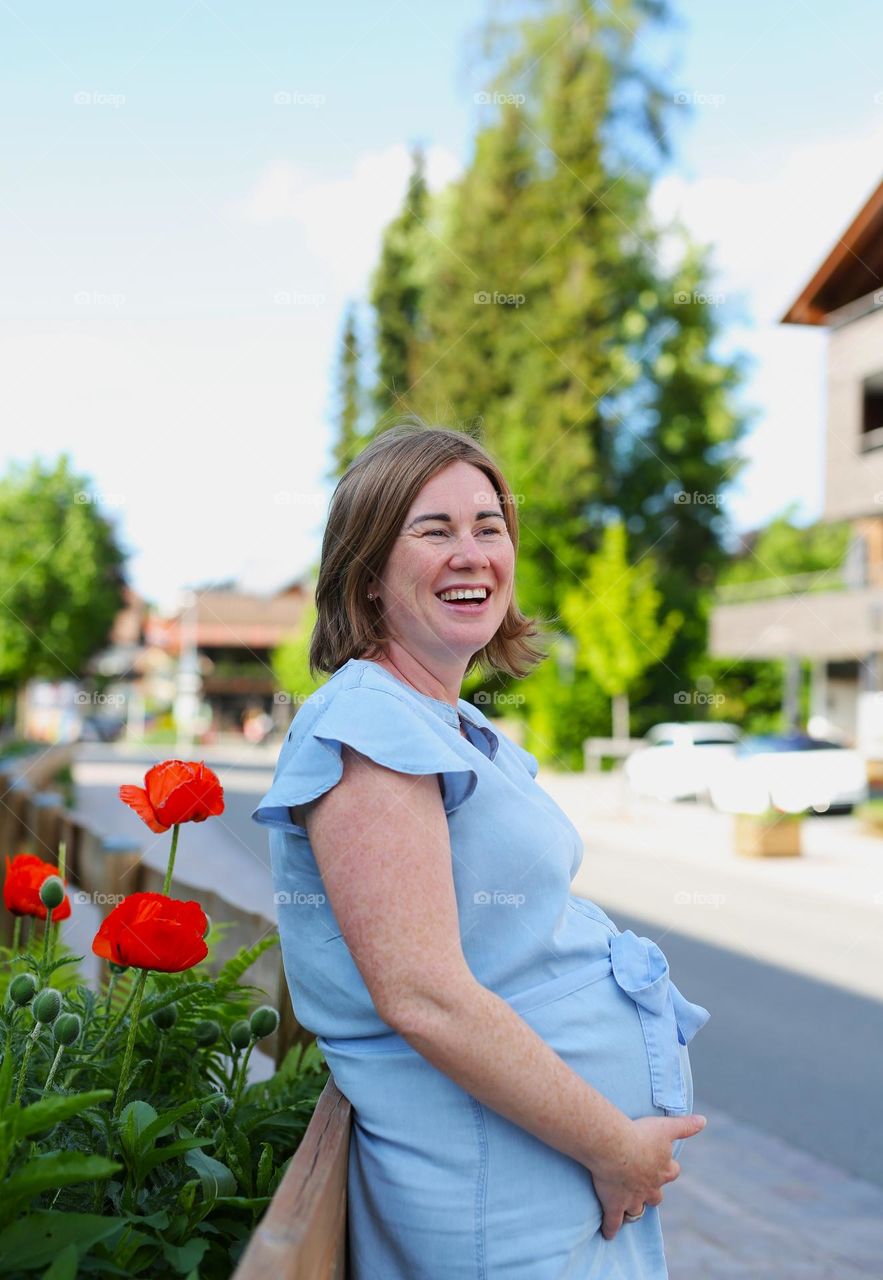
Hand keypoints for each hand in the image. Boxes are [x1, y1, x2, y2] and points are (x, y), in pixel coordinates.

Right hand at [590, 1113, 706, 1240]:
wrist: (615, 1147)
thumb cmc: (640, 1134)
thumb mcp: (665, 1127)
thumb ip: (685, 1126)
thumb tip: (704, 1121)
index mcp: (664, 1169)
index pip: (672, 1172)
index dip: (668, 1169)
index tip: (664, 1165)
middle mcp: (651, 1187)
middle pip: (656, 1195)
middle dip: (652, 1193)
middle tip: (645, 1189)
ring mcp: (633, 1198)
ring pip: (636, 1210)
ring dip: (634, 1210)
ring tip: (629, 1211)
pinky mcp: (615, 1204)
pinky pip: (614, 1221)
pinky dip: (611, 1228)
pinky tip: (608, 1235)